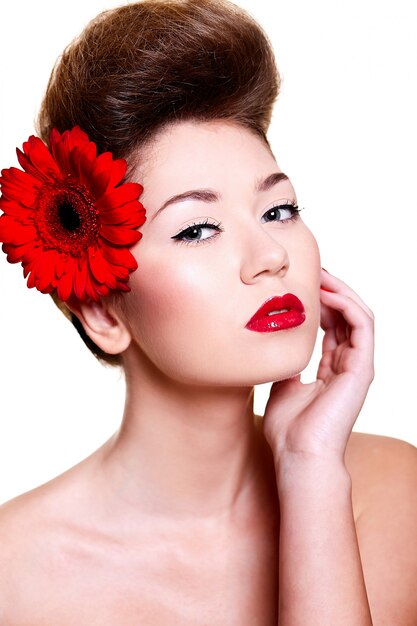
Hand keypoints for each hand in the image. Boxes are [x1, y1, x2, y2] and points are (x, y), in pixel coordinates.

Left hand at [262, 268, 374, 464]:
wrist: (298, 455)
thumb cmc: (288, 429)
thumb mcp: (281, 385)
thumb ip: (285, 364)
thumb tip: (274, 343)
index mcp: (331, 369)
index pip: (331, 325)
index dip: (318, 302)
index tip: (299, 283)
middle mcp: (347, 364)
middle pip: (346, 316)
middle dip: (330, 290)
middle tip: (311, 270)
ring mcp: (357, 366)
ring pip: (358, 315)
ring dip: (340, 291)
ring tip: (319, 275)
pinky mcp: (362, 369)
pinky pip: (362, 326)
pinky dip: (347, 305)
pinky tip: (327, 294)